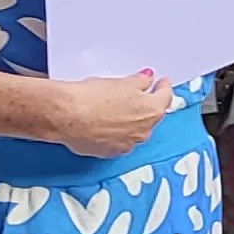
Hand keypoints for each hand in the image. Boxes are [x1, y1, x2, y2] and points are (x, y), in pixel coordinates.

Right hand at [51, 71, 171, 157]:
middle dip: (144, 105)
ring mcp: (126, 145)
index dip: (163, 87)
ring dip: (129, 120)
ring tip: (113, 106)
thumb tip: (146, 81)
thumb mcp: (121, 82)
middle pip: (150, 116)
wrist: (68, 116)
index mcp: (151, 112)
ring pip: (134, 130)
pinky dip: (114, 131)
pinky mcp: (109, 152)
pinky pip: (117, 140)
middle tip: (136, 92)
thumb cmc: (93, 98)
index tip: (161, 82)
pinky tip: (102, 121)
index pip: (165, 98)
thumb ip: (140, 82)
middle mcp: (143, 132)